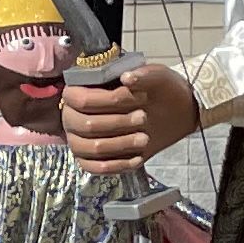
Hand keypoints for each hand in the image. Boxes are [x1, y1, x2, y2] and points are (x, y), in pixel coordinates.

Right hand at [62, 61, 200, 174]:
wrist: (170, 111)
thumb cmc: (157, 90)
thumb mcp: (156, 77)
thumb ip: (143, 75)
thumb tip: (127, 78)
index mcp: (81, 90)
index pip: (82, 100)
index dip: (110, 101)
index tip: (139, 97)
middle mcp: (73, 115)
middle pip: (86, 125)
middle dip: (118, 123)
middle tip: (143, 117)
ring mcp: (79, 138)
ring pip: (91, 148)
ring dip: (120, 144)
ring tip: (144, 138)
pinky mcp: (90, 158)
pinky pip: (94, 167)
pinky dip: (117, 165)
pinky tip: (137, 158)